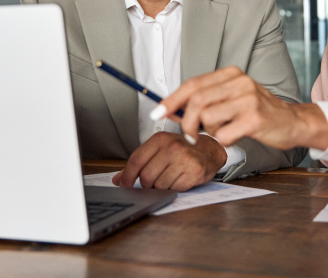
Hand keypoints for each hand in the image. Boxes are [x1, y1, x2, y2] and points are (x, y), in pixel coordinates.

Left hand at [111, 131, 226, 190]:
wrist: (210, 150)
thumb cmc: (183, 149)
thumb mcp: (160, 148)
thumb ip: (139, 162)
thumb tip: (118, 179)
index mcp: (161, 138)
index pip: (136, 160)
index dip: (127, 176)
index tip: (124, 184)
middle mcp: (172, 147)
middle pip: (146, 176)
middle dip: (146, 184)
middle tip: (152, 181)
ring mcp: (184, 160)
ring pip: (159, 185)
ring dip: (160, 187)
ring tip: (169, 177)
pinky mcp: (194, 173)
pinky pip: (173, 189)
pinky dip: (173, 188)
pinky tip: (179, 179)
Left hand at [157, 66, 327, 150]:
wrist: (293, 122)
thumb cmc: (257, 112)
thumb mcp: (233, 97)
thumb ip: (207, 99)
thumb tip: (172, 109)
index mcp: (231, 73)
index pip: (193, 84)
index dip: (172, 100)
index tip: (158, 112)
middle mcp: (240, 82)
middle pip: (197, 101)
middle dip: (187, 123)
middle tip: (191, 135)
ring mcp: (249, 99)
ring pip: (208, 118)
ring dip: (210, 132)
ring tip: (225, 130)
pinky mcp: (255, 118)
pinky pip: (224, 134)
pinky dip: (225, 140)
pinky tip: (237, 136)